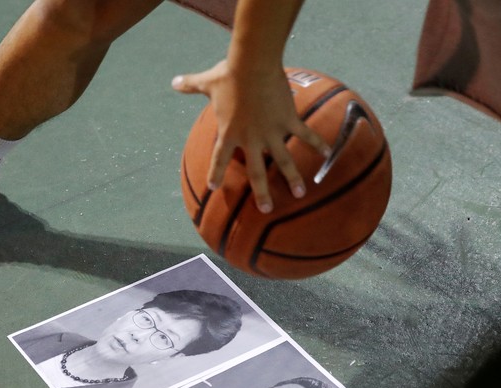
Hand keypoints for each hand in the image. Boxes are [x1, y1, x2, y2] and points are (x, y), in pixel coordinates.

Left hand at [173, 59, 329, 212]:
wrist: (253, 65)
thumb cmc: (229, 74)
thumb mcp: (207, 82)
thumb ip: (191, 85)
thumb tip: (174, 81)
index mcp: (229, 132)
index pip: (219, 159)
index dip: (215, 173)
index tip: (214, 187)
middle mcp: (251, 138)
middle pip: (257, 172)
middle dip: (261, 193)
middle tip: (266, 209)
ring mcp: (272, 131)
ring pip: (283, 161)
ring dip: (292, 177)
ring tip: (300, 192)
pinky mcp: (288, 119)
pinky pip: (305, 134)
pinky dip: (317, 143)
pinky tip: (327, 153)